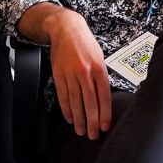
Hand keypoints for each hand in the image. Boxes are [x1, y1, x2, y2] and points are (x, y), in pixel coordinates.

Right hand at [47, 10, 112, 138]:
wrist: (66, 29)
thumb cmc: (85, 43)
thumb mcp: (99, 58)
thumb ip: (101, 78)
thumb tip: (103, 99)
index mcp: (99, 69)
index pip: (104, 97)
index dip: (104, 114)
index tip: (104, 126)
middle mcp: (85, 72)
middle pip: (89, 102)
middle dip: (91, 121)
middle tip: (92, 134)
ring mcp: (71, 73)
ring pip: (75, 101)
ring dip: (78, 118)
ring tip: (80, 130)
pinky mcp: (59, 74)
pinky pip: (63, 95)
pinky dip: (66, 108)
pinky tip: (69, 117)